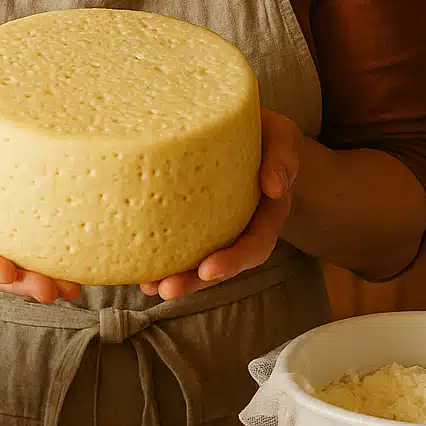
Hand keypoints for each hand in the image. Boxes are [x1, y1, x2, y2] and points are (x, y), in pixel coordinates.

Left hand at [139, 106, 301, 301]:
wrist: (253, 137)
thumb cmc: (267, 136)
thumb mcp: (282, 137)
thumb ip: (282, 158)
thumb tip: (273, 187)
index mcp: (267, 214)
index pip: (255, 244)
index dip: (234, 260)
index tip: (208, 271)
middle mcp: (244, 229)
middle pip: (223, 265)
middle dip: (196, 281)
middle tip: (168, 288)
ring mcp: (220, 229)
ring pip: (200, 263)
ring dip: (178, 278)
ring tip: (150, 287)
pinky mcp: (197, 221)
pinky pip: (182, 245)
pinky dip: (164, 259)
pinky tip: (142, 271)